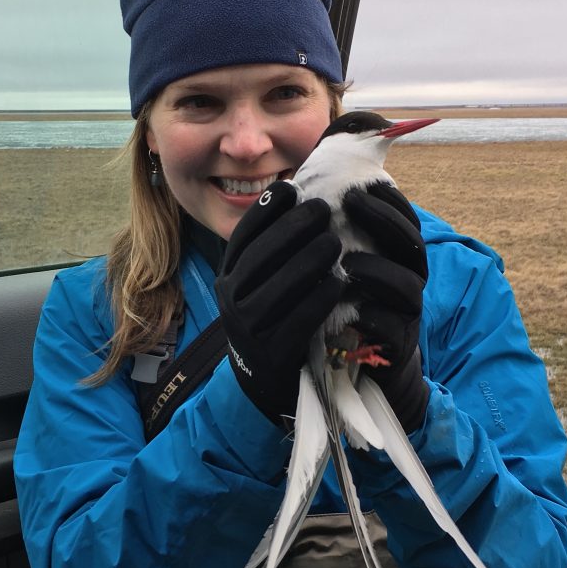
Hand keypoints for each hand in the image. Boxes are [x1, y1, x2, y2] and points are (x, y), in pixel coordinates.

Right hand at [215, 181, 343, 423]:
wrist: (265, 380)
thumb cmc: (274, 319)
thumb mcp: (262, 284)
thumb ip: (273, 250)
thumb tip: (296, 194)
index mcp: (228, 279)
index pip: (242, 239)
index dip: (264, 211)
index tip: (290, 188)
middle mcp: (230, 302)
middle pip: (259, 258)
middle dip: (291, 229)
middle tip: (323, 209)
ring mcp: (247, 330)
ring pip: (277, 289)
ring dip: (307, 261)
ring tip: (334, 243)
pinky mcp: (271, 355)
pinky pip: (296, 323)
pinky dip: (317, 301)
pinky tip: (337, 285)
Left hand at [341, 183, 428, 432]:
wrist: (367, 369)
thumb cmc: (351, 310)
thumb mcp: (350, 271)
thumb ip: (345, 238)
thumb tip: (314, 193)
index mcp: (401, 260)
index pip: (406, 221)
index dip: (389, 200)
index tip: (362, 182)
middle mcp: (411, 282)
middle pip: (413, 245)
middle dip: (384, 219)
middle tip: (351, 202)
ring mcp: (407, 315)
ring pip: (407, 286)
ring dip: (377, 269)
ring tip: (345, 263)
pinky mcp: (397, 347)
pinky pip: (392, 328)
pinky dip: (370, 317)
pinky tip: (347, 309)